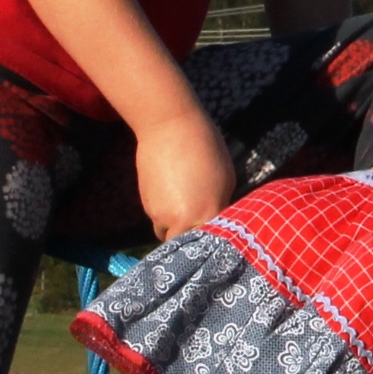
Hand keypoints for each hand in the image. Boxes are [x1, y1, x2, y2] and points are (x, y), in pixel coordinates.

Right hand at [134, 109, 239, 241]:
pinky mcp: (146, 206)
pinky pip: (158, 219)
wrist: (169, 128)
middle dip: (191, 238)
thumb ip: (221, 205)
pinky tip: (170, 193)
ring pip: (168, 234)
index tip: (215, 238)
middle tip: (197, 225)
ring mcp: (161, 215)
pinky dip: (164, 213)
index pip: (211, 242)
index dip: (213, 240)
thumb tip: (216, 219)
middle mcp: (182, 221)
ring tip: (183, 205)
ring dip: (175, 227)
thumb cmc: (206, 147)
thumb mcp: (226, 177)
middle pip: (186, 245)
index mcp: (208, 213)